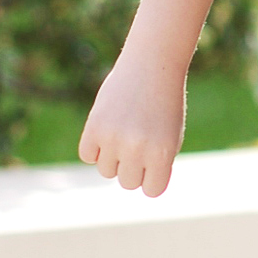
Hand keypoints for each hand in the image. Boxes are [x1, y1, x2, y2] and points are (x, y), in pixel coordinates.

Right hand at [79, 52, 187, 197]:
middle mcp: (137, 149)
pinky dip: (95, 147)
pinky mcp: (94, 127)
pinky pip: (87, 156)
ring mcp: (114, 138)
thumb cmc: (164, 105)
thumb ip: (155, 166)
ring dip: (114, 157)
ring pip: (106, 171)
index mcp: (163, 153)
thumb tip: (135, 186)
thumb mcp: (170, 138)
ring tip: (125, 131)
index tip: (154, 163)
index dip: (152, 178)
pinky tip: (108, 127)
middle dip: (133, 167)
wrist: (152, 66)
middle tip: (139, 142)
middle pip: (128, 183)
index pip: (152, 191)